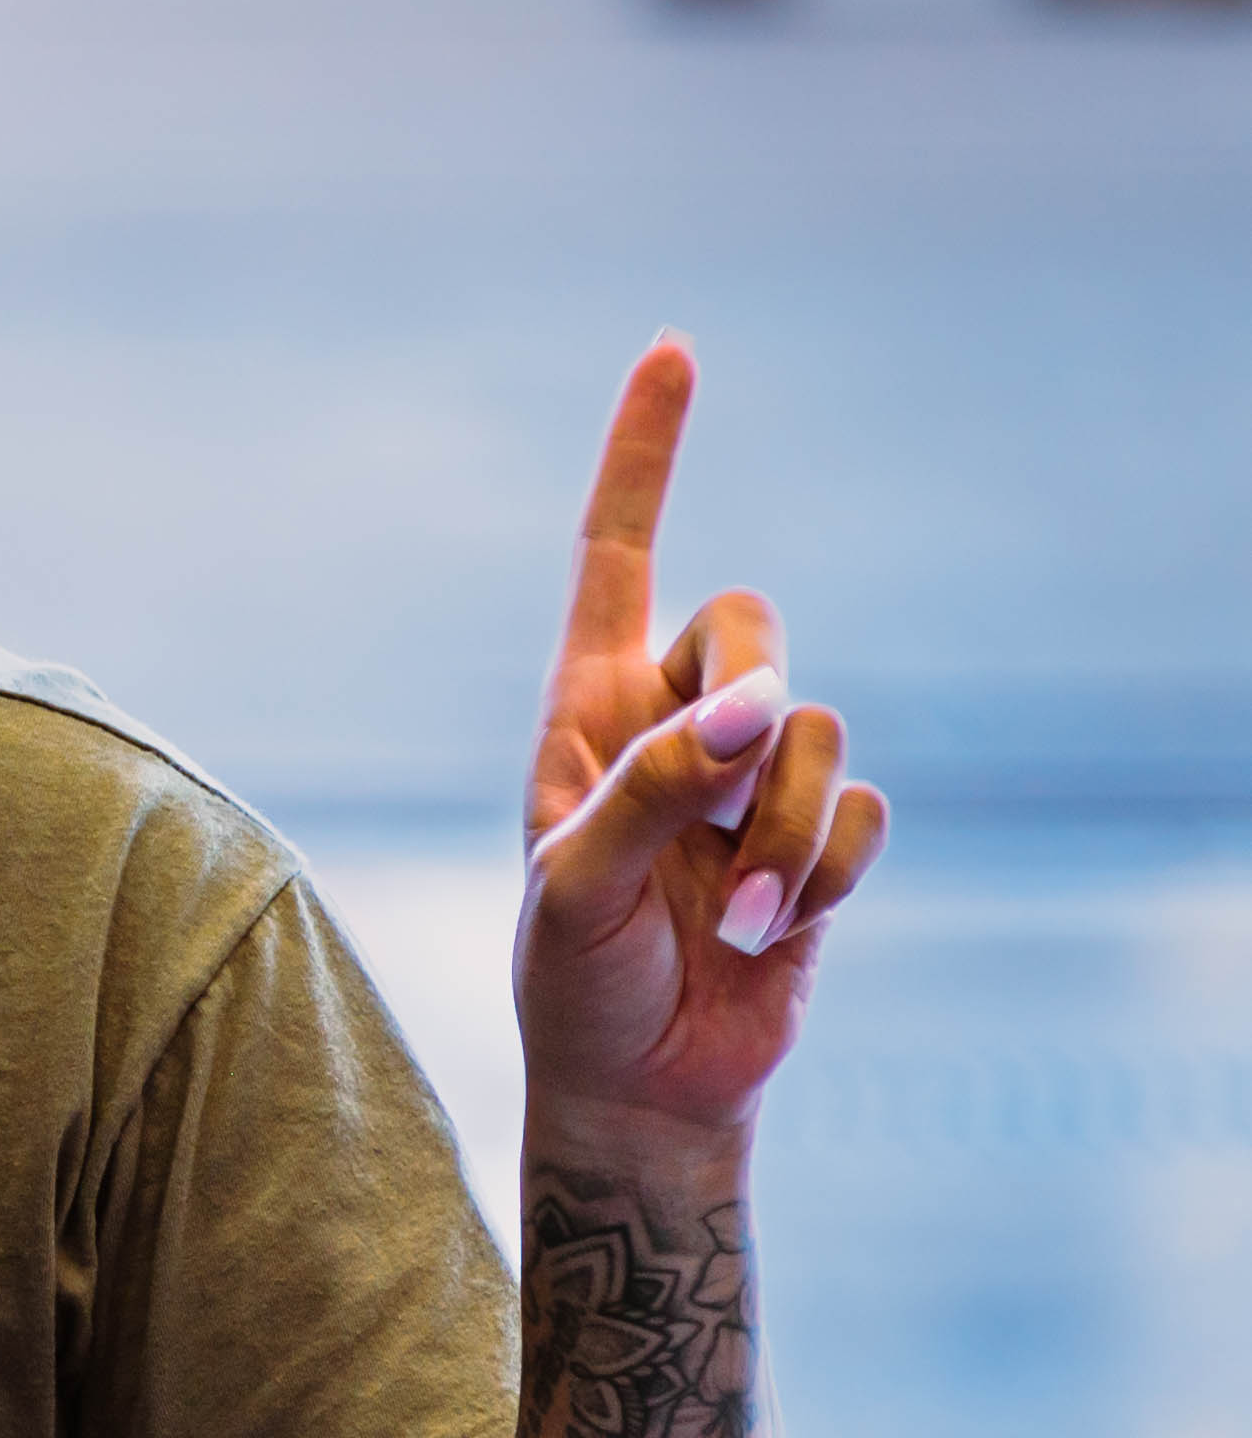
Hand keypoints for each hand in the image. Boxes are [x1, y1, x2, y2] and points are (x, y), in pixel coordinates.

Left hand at [514, 337, 886, 1159]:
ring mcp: (748, 781)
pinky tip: (775, 933)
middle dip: (750, 703)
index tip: (672, 353)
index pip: (614, 556)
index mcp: (585, 711)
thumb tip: (756, 711)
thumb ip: (653, 787)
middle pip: (751, 626)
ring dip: (784, 833)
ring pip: (817, 731)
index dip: (644, 458)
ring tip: (734, 918)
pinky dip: (826, 873)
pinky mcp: (815, 838)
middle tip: (720, 792)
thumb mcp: (577, 885)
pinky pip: (864, 809)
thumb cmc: (574, 981)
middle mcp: (670, 724)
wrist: (639, 1085)